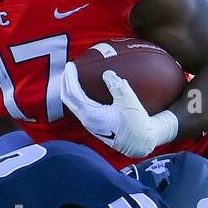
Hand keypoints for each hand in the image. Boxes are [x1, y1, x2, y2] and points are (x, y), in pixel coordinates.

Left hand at [60, 61, 178, 157]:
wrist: (141, 143)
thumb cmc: (137, 123)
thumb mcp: (129, 101)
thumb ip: (117, 86)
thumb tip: (107, 74)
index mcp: (91, 115)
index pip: (73, 93)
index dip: (70, 77)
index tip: (70, 64)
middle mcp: (87, 121)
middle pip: (68, 99)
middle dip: (66, 82)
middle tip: (69, 68)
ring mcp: (90, 124)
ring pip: (74, 104)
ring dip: (71, 89)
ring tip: (73, 77)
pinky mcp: (95, 125)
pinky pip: (81, 107)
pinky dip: (79, 96)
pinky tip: (86, 89)